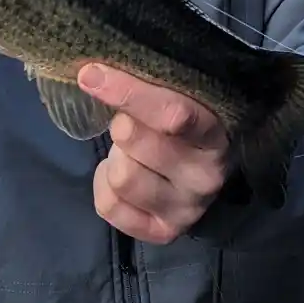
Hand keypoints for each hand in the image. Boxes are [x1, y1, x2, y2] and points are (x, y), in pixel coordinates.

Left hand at [80, 64, 230, 244]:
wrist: (205, 171)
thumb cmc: (183, 125)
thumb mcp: (178, 98)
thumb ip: (150, 86)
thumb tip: (95, 70)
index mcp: (213, 133)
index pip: (172, 113)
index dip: (127, 92)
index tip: (90, 74)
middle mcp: (205, 176)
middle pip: (133, 141)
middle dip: (120, 126)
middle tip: (128, 124)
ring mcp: (187, 209)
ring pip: (120, 176)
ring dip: (115, 158)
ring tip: (129, 152)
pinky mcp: (164, 232)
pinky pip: (109, 206)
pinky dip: (103, 184)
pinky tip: (119, 174)